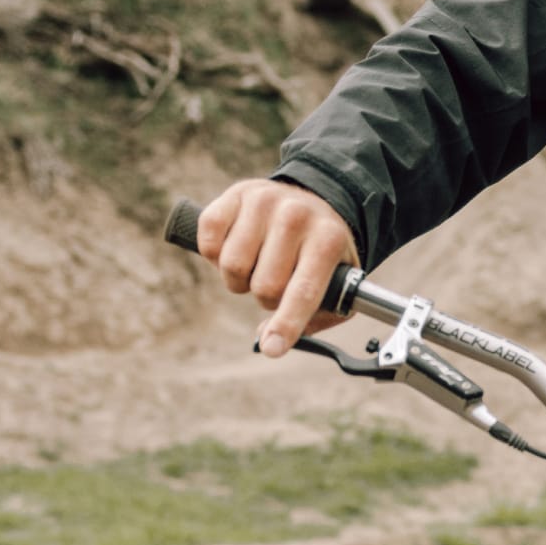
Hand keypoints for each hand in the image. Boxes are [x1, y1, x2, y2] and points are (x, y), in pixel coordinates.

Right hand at [194, 178, 357, 357]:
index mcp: (328, 240)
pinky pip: (208, 243)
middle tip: (275, 283)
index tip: (271, 349)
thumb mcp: (336, 284)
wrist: (313, 201)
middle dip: (266, 298)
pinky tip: (237, 246)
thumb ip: (313, 319)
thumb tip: (268, 340)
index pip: (303, 291)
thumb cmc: (322, 252)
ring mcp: (264, 201)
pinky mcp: (234, 195)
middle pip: (263, 285)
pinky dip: (215, 256)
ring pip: (232, 267)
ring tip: (257, 264)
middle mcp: (297, 216)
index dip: (286, 324)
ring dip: (240, 279)